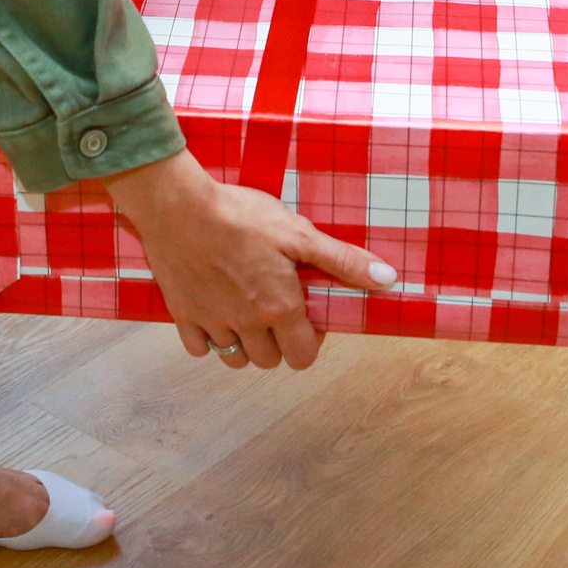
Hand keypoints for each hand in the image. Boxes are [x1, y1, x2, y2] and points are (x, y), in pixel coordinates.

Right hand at [106, 150, 397, 369]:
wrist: (179, 206)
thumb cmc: (242, 216)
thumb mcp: (300, 234)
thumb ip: (343, 262)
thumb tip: (388, 281)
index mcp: (279, 308)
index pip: (303, 356)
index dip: (310, 340)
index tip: (305, 314)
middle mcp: (246, 324)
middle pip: (269, 361)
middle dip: (279, 342)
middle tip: (277, 309)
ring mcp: (212, 323)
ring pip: (235, 359)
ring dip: (246, 344)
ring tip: (248, 311)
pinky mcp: (182, 315)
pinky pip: (200, 348)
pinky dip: (210, 338)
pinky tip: (216, 310)